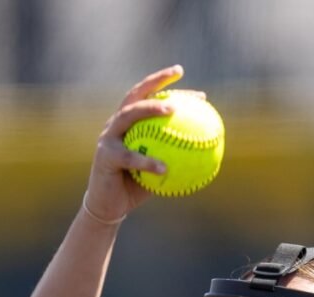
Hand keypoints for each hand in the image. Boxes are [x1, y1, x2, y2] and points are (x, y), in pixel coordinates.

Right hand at [83, 65, 202, 224]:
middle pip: (135, 94)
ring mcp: (108, 138)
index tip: (200, 95)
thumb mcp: (162, 170)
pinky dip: (147, 161)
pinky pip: (129, 156)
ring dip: (149, 108)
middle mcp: (117, 124)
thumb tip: (209, 154)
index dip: (175, 93)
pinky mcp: (104, 156)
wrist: (109, 206)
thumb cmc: (137, 186)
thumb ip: (177, 158)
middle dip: (156, 80)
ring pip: (128, 115)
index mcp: (131, 124)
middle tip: (178, 73)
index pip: (152, 100)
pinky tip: (164, 167)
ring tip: (171, 109)